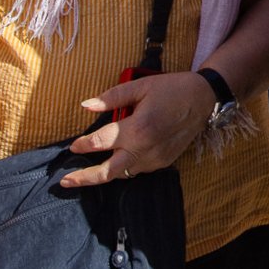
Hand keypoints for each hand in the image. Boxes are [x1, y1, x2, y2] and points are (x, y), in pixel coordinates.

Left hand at [61, 71, 212, 187]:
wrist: (204, 99)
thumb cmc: (172, 89)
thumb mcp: (141, 86)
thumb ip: (112, 97)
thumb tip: (87, 106)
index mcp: (137, 128)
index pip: (101, 142)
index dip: (83, 144)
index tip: (73, 146)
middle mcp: (145, 148)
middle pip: (108, 172)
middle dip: (85, 178)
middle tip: (65, 182)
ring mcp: (155, 158)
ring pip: (123, 174)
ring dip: (105, 172)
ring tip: (89, 171)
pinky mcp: (163, 162)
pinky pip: (138, 169)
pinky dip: (125, 166)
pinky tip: (119, 158)